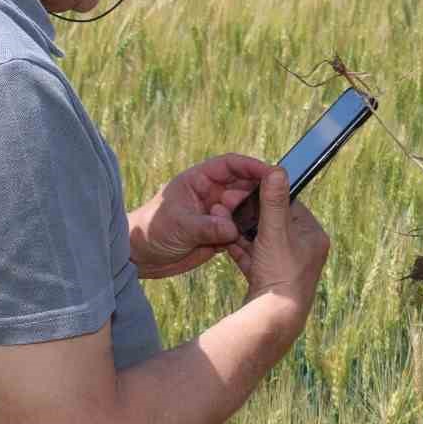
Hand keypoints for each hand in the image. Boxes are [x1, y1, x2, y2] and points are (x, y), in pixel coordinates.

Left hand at [129, 154, 271, 278]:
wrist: (140, 257)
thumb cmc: (151, 231)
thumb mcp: (178, 226)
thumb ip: (206, 226)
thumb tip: (232, 228)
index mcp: (199, 180)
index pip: (231, 165)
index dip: (252, 166)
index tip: (272, 172)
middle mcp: (211, 194)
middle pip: (243, 186)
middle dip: (261, 190)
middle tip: (282, 198)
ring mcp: (216, 214)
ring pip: (245, 209)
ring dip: (258, 214)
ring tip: (275, 220)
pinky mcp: (219, 234)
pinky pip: (240, 230)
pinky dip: (251, 233)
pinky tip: (262, 238)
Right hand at [225, 169, 329, 326]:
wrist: (273, 318)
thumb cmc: (280, 274)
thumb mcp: (275, 232)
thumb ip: (274, 202)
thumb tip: (277, 170)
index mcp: (314, 236)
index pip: (291, 206)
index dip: (268, 197)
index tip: (247, 190)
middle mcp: (305, 251)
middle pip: (274, 224)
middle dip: (251, 217)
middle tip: (231, 206)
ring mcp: (288, 266)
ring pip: (262, 241)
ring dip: (243, 233)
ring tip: (225, 222)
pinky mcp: (272, 279)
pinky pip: (255, 258)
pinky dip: (241, 251)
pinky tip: (226, 243)